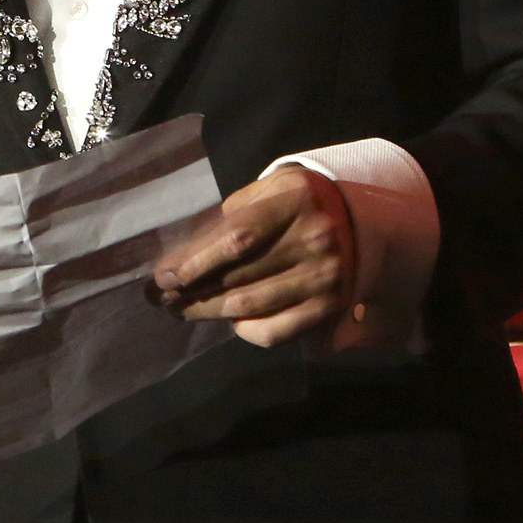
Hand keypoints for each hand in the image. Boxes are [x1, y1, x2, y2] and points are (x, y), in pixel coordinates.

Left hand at [153, 168, 354, 348]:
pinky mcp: (328, 309)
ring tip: (179, 309)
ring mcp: (324, 279)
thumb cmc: (300, 206)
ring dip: (207, 311)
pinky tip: (229, 322)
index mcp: (296, 201)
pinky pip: (275, 332)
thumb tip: (187, 253)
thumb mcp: (272, 190)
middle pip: (238, 276)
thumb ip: (234, 213)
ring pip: (250, 306)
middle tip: (159, 297)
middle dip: (191, 289)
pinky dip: (245, 331)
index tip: (164, 275)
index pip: (237, 238)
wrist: (363, 225)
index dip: (196, 261)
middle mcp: (315, 240)